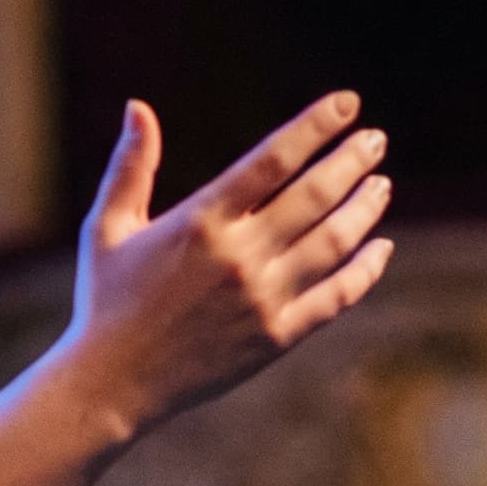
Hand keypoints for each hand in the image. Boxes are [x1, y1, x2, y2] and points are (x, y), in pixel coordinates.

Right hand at [65, 91, 394, 437]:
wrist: (113, 383)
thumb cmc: (105, 300)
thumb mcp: (108, 227)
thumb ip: (131, 166)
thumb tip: (138, 105)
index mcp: (199, 221)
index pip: (272, 160)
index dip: (315, 127)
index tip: (346, 103)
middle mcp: (238, 256)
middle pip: (314, 195)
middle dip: (351, 160)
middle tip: (375, 138)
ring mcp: (262, 298)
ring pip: (334, 242)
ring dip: (365, 208)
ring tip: (381, 184)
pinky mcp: (277, 336)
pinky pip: (337, 296)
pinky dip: (365, 269)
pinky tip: (381, 247)